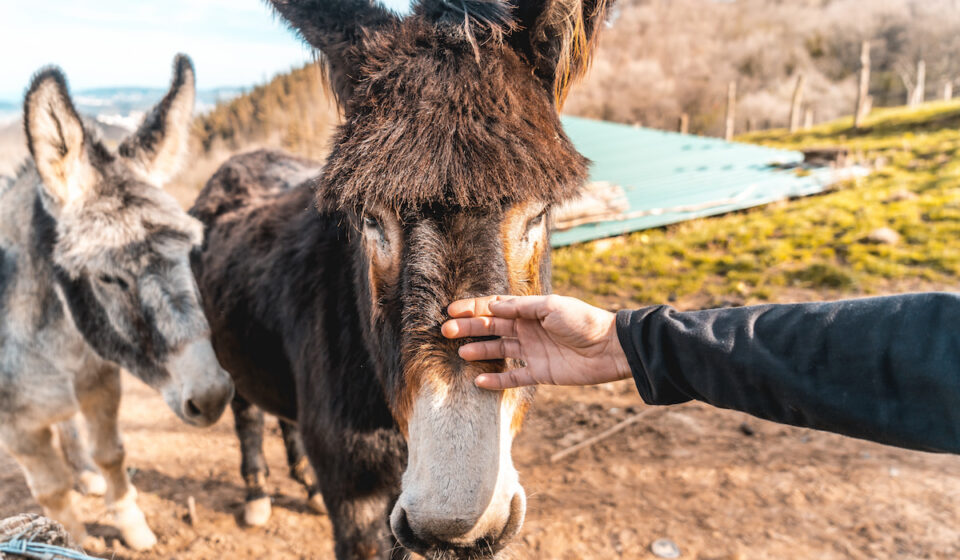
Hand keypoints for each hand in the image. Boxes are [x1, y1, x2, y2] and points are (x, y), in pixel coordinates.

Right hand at [441, 295, 631, 389]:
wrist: (610, 349)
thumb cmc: (583, 321)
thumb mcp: (551, 307)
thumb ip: (521, 308)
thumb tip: (492, 306)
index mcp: (530, 311)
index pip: (495, 308)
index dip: (473, 308)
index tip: (451, 311)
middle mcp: (528, 330)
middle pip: (492, 329)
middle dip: (469, 329)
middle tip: (446, 332)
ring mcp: (533, 352)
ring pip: (499, 352)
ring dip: (479, 351)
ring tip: (460, 353)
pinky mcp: (541, 373)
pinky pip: (514, 378)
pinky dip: (497, 380)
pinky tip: (478, 382)